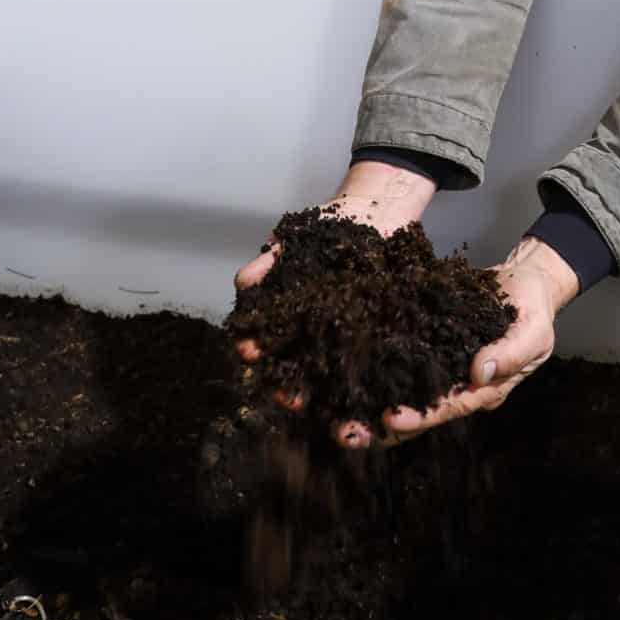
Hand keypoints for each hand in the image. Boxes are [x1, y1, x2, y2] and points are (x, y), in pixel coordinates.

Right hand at [233, 161, 436, 399]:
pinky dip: (356, 377)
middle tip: (285, 396)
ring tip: (313, 404)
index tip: (249, 351)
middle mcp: (307, 330)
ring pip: (323, 371)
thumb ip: (270, 261)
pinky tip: (356, 391)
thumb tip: (243, 283)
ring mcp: (339, 335)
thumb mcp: (296, 239)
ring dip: (316, 391)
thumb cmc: (329, 228)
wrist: (376, 216)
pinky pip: (363, 360)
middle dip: (282, 384)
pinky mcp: (372, 335)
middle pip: (289, 364)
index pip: (260, 336)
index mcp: (284, 310)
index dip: (251, 346)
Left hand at [337, 236, 578, 448]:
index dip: (420, 416)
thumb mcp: (533, 331)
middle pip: (417, 413)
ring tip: (334, 418)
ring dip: (369, 406)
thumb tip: (478, 372)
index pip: (448, 409)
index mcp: (484, 390)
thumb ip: (509, 353)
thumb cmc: (534, 310)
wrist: (525, 281)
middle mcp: (458, 386)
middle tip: (346, 433)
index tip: (391, 418)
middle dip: (381, 427)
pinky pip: (399, 362)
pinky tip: (345, 375)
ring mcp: (441, 367)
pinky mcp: (428, 344)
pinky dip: (374, 371)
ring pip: (402, 393)